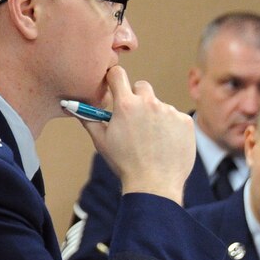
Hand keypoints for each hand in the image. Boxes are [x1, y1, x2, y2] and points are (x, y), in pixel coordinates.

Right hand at [77, 65, 195, 203]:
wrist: (154, 185)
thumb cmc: (125, 164)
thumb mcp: (101, 142)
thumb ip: (88, 119)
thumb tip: (74, 106)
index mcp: (126, 105)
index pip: (118, 74)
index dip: (114, 78)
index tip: (114, 85)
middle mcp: (149, 103)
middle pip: (142, 86)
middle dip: (137, 98)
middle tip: (134, 119)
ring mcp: (169, 111)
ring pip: (159, 106)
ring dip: (155, 117)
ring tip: (152, 141)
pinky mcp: (185, 121)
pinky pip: (176, 118)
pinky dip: (171, 128)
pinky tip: (166, 145)